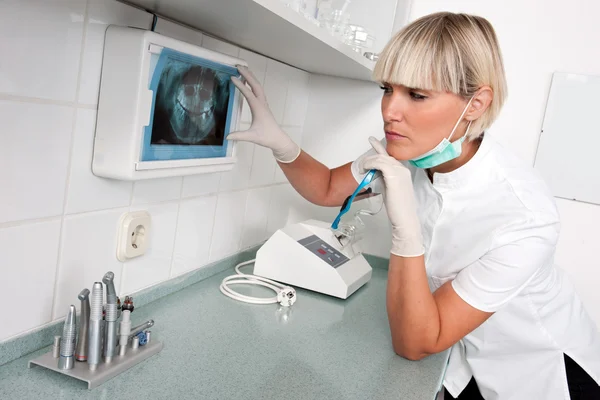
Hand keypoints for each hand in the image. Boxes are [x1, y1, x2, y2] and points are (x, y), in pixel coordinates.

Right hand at [228, 66, 300, 162]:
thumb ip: (239, 136)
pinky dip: (253, 84)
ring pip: (258, 87)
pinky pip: (259, 91)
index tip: (232, 77)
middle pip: (255, 85)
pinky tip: (249, 83)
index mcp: (258, 109)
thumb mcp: (252, 137)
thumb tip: (227, 137)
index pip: (248, 94)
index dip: (240, 85)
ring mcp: (264, 104)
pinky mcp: (264, 106)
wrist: (278, 139)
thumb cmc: (267, 137)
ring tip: (243, 70)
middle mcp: (262, 104)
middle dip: (247, 75)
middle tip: (238, 66)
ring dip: (251, 78)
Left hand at [360, 137, 423, 256]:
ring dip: (368, 162)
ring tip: (361, 169)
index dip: (379, 147)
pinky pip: (380, 164)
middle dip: (371, 157)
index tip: (372, 140)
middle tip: (362, 164)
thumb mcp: (389, 189)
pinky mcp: (394, 176)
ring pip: (380, 159)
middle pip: (384, 156)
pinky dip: (370, 164)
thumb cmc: (397, 208)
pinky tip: (365, 169)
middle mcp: (403, 169)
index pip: (390, 156)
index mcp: (403, 172)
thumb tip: (373, 173)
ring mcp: (400, 172)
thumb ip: (384, 179)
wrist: (404, 219)